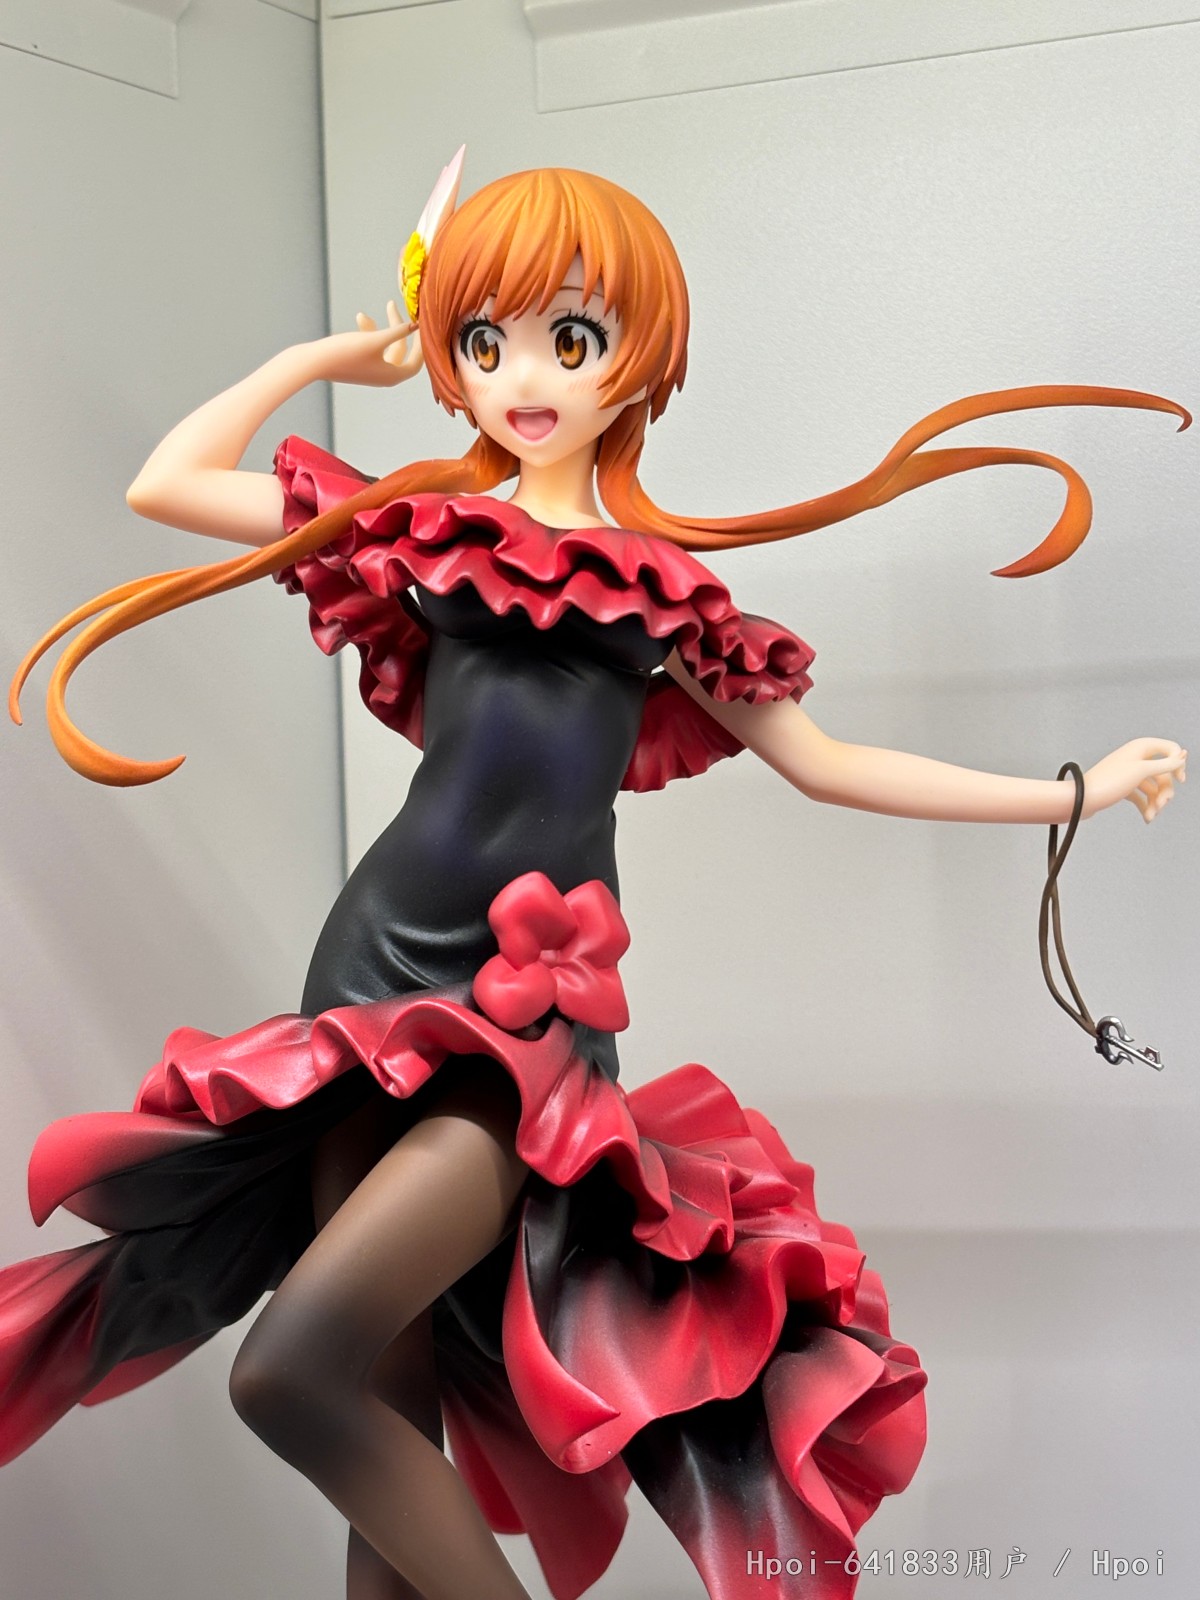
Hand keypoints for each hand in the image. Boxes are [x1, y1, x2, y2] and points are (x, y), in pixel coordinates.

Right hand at [307, 301, 422, 387]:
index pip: (416, 361)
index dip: (420, 343)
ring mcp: (372, 372)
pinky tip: (360, 318)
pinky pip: (372, 348)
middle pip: (400, 350)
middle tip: (392, 306)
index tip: (419, 324)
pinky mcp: (360, 365)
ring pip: (384, 346)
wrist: (314, 362)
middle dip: (397, 327)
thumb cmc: (346, 352)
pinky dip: (368, 334)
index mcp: (393, 376)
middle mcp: (385, 377)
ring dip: (378, 328)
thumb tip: (416, 325)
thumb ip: (397, 331)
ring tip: (363, 314)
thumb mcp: (376, 339)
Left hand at [1082, 738, 1186, 821]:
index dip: (1178, 764)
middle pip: (1164, 773)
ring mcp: (1130, 773)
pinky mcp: (1124, 787)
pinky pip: (1142, 795)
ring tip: (1150, 816)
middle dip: (1165, 791)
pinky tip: (1147, 818)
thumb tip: (1183, 755)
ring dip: (1156, 802)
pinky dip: (1146, 806)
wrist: (1082, 800)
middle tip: (1161, 805)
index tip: (1179, 780)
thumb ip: (1165, 764)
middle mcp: (1136, 757)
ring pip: (1154, 787)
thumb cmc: (1109, 782)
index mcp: (1141, 747)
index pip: (1171, 749)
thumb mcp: (1142, 771)